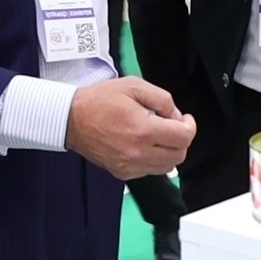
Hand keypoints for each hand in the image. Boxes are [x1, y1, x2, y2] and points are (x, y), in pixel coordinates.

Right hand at [66, 77, 196, 179]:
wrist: (71, 119)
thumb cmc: (98, 101)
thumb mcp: (133, 86)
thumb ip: (162, 99)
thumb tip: (176, 115)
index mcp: (142, 130)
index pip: (183, 137)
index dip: (189, 126)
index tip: (185, 119)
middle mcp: (137, 152)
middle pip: (179, 155)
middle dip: (181, 139)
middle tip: (173, 126)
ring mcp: (129, 166)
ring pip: (167, 168)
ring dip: (169, 151)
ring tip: (159, 135)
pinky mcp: (122, 173)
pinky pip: (149, 171)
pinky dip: (154, 160)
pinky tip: (145, 145)